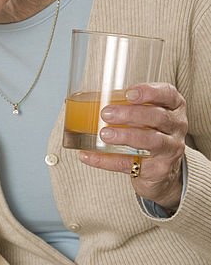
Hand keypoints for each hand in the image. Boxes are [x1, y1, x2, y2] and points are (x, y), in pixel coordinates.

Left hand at [78, 82, 186, 210]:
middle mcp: (176, 127)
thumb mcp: (147, 117)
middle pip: (158, 117)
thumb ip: (128, 106)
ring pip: (151, 140)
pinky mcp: (157, 170)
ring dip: (125, 136)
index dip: (150, 92)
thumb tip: (90, 98)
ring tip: (104, 134)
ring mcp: (170, 149)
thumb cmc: (150, 134)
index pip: (168, 94)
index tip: (129, 93)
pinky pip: (130, 164)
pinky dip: (106, 160)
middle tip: (106, 113)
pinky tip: (88, 155)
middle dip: (131, 114)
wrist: (162, 172)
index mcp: (174, 108)